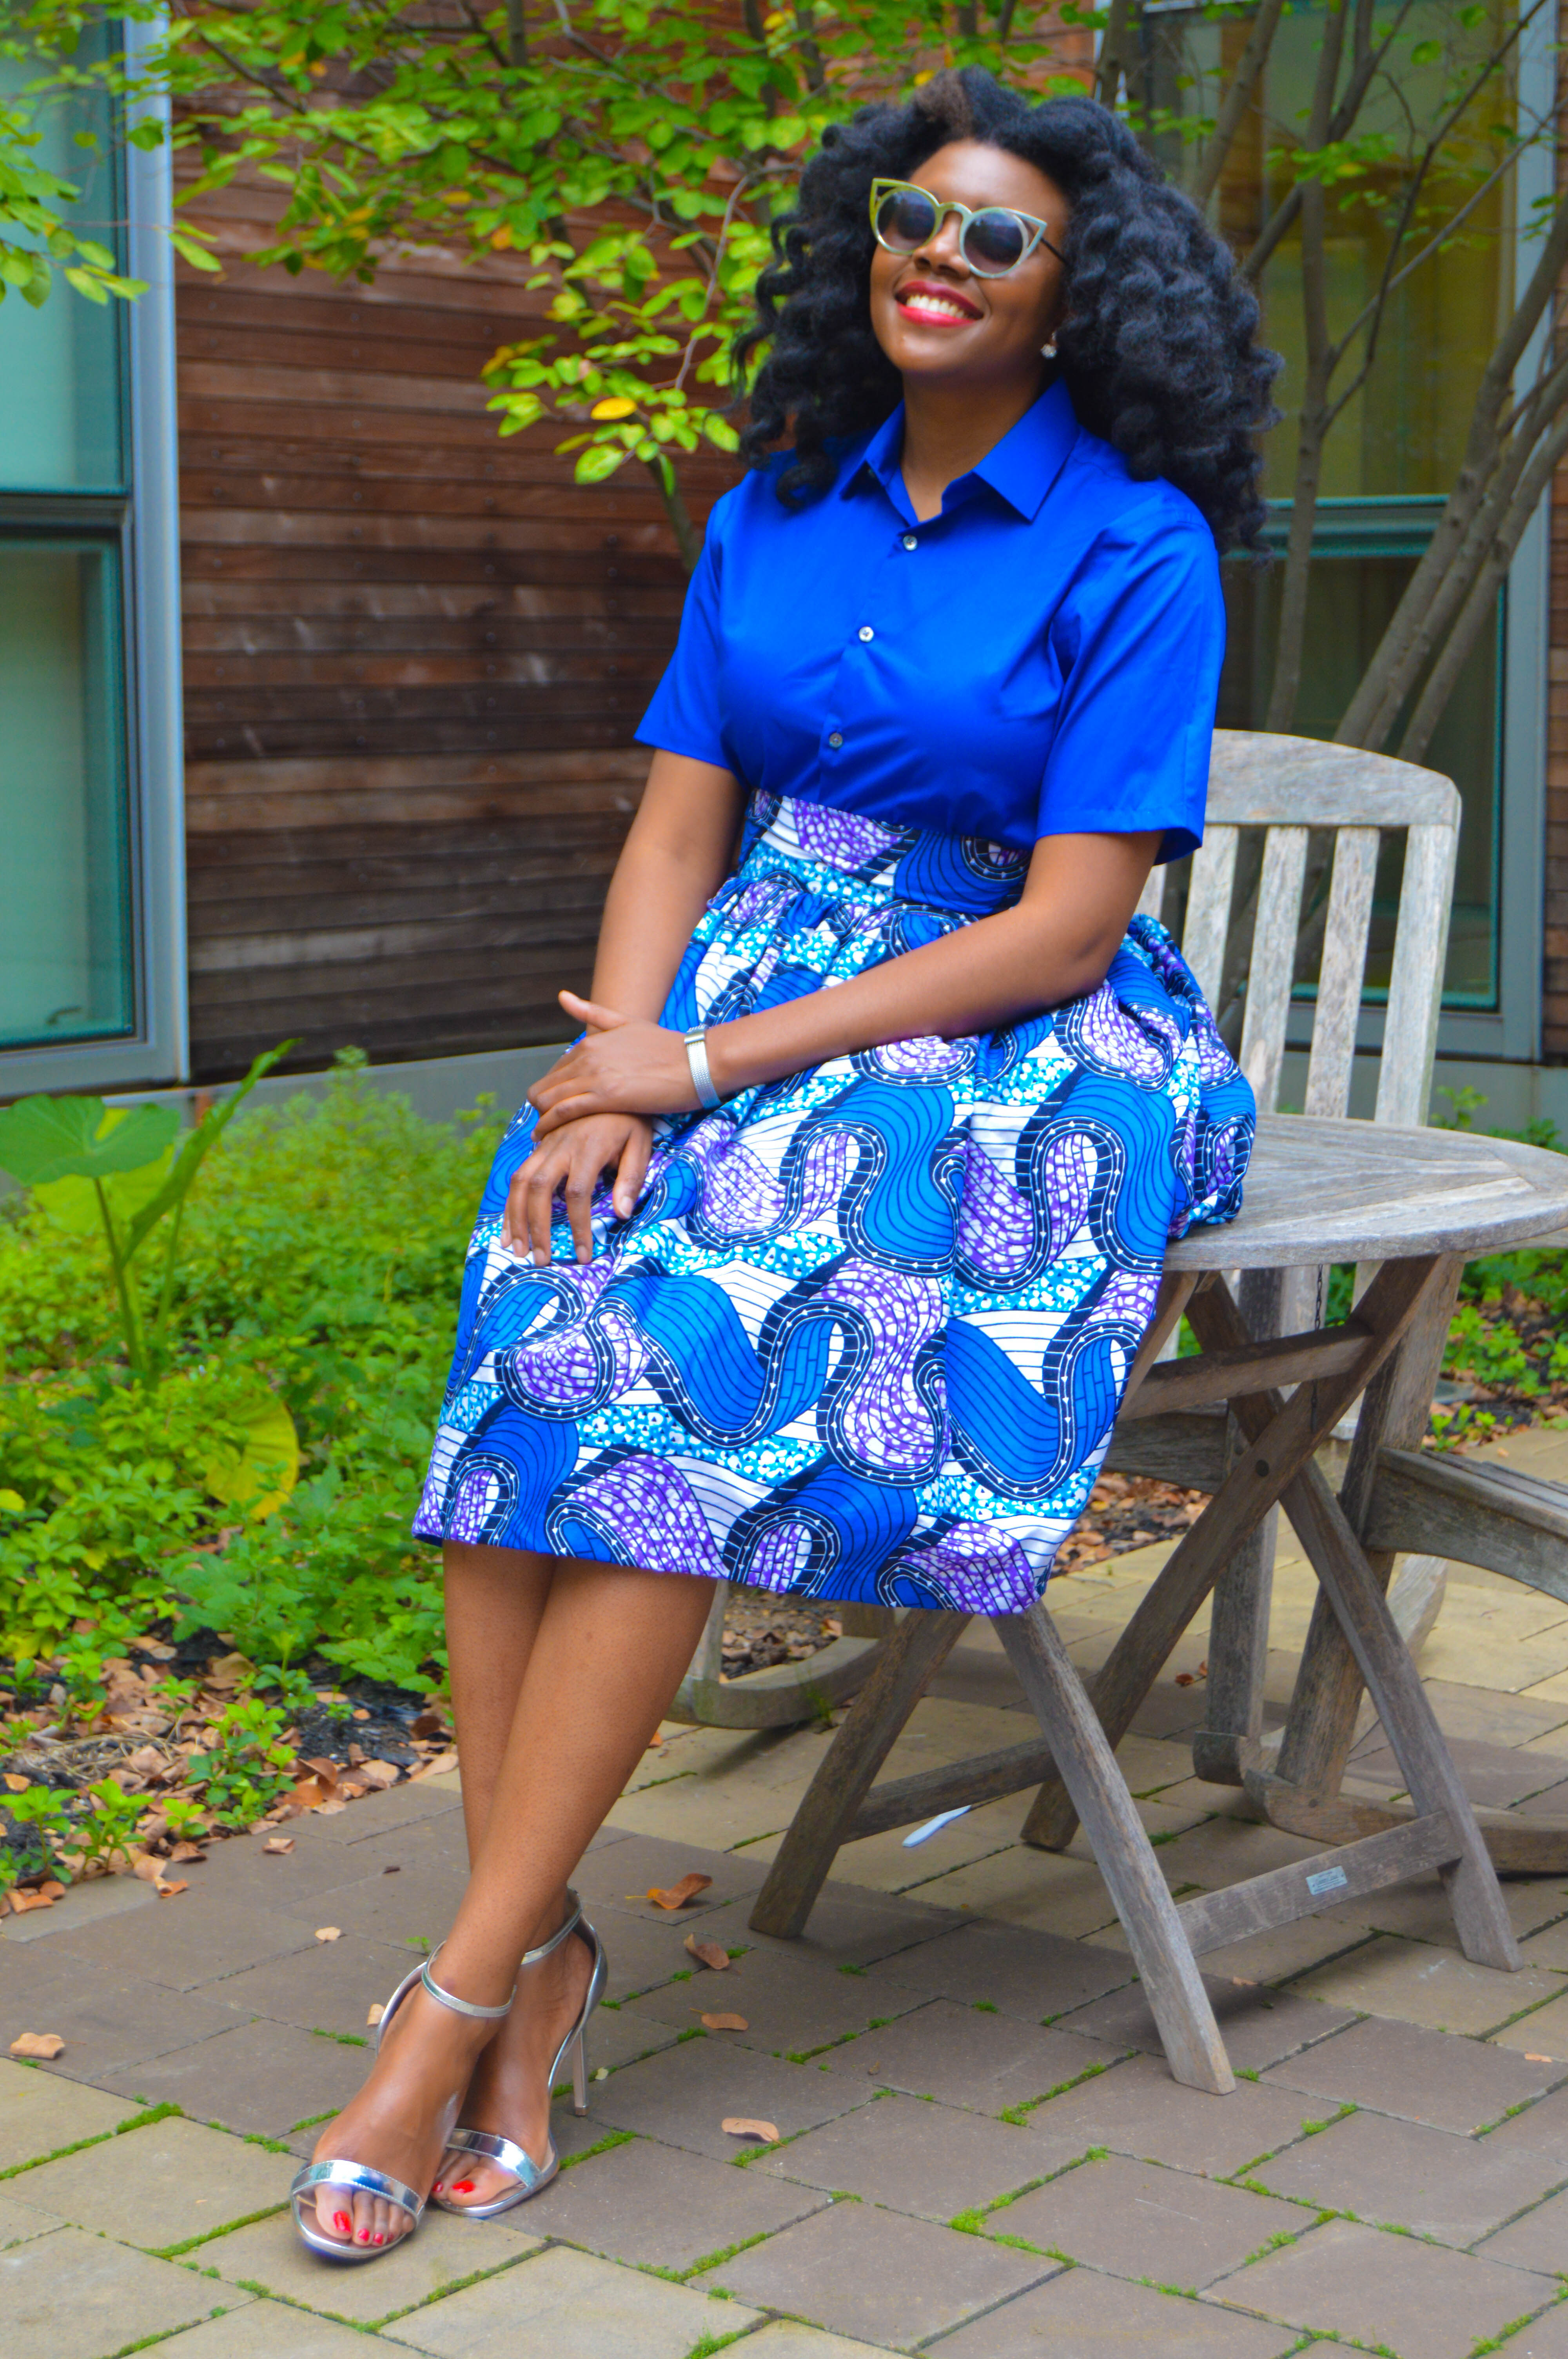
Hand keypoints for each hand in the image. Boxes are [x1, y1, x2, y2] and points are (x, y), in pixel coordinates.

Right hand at [503, 1110, 654, 1265]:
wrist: (611, 1082)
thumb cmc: (630, 1119)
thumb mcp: (640, 1144)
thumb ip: (631, 1178)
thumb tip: (621, 1215)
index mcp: (589, 1148)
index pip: (578, 1194)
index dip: (578, 1227)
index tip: (582, 1255)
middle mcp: (561, 1146)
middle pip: (540, 1189)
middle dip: (537, 1228)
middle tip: (540, 1260)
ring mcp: (546, 1144)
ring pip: (520, 1182)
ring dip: (516, 1218)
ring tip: (516, 1249)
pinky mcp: (539, 1146)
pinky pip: (518, 1174)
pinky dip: (510, 1202)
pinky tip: (509, 1226)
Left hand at [527, 992, 701, 1138]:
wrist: (698, 1062)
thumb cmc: (668, 1047)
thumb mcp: (627, 1023)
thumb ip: (593, 1012)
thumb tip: (561, 995)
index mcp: (592, 1041)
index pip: (555, 1069)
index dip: (551, 1090)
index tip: (553, 1106)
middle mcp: (588, 1056)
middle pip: (546, 1085)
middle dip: (541, 1106)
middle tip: (543, 1125)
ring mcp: (596, 1075)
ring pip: (549, 1098)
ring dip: (541, 1119)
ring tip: (541, 1135)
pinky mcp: (606, 1096)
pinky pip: (564, 1111)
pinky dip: (550, 1124)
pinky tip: (546, 1135)